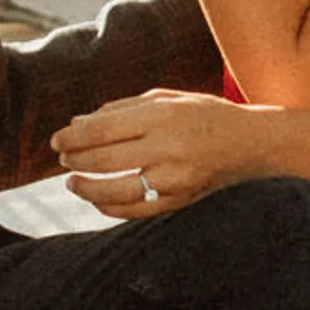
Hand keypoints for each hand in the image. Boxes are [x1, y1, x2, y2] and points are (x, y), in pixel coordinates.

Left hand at [50, 89, 279, 219]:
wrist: (251, 144)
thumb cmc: (205, 115)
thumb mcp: (166, 99)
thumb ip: (121, 109)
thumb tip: (77, 123)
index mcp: (162, 116)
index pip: (102, 129)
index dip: (73, 137)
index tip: (57, 140)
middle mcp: (168, 148)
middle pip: (104, 159)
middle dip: (74, 160)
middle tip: (62, 159)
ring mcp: (174, 178)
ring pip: (114, 190)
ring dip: (85, 188)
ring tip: (71, 182)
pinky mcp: (180, 200)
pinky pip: (134, 210)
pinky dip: (109, 206)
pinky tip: (96, 198)